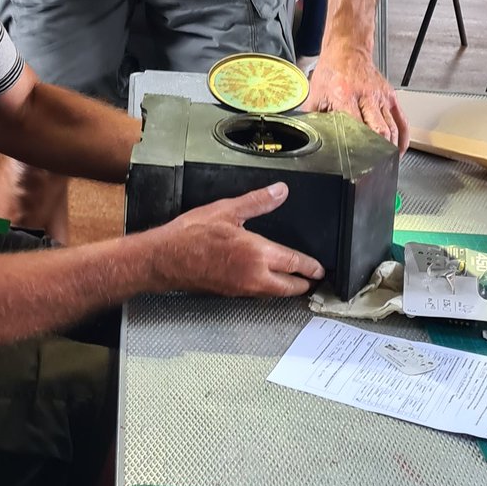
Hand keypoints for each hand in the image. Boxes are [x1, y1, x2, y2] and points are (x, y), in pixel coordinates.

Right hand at [153, 182, 323, 296]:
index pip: (294, 263)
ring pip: (275, 293)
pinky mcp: (232, 293)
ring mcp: (243, 288)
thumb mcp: (226, 210)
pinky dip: (270, 288)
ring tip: (295, 281)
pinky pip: (259, 293)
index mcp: (257, 254)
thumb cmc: (191, 235)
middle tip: (313, 278)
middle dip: (304, 283)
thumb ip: (257, 201)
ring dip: (287, 288)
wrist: (166, 259)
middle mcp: (255, 276)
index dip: (310, 267)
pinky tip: (266, 280)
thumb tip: (280, 191)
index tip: (320, 269)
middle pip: (289, 287)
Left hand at [306, 50, 408, 153]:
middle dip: (378, 151)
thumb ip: (312, 115)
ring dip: (390, 148)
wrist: (348, 50)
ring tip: (384, 163)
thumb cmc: (332, 71)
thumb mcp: (316, 93)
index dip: (357, 146)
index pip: (355, 126)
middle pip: (379, 130)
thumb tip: (305, 135)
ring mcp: (381, 97)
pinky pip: (402, 120)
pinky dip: (402, 138)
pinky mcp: (391, 96)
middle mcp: (366, 97)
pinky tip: (398, 150)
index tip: (355, 161)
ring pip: (392, 128)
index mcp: (345, 96)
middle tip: (374, 167)